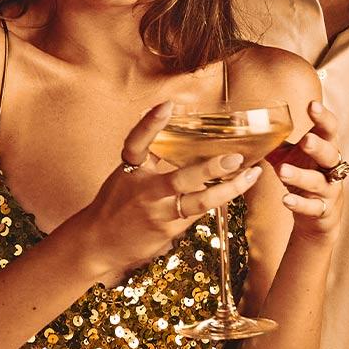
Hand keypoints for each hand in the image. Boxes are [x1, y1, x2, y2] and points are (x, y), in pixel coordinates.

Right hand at [66, 102, 264, 278]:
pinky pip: (196, 214)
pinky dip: (215, 201)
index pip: (137, 143)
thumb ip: (152, 161)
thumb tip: (186, 145)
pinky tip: (233, 190)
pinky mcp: (167, 230)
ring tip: (250, 176)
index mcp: (129, 170)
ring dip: (227, 190)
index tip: (167, 105)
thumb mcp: (127, 176)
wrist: (98, 242)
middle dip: (209, 168)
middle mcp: (144, 191)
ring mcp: (157, 213)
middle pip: (179, 179)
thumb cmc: (116, 204)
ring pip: (198, 202)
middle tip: (234, 158)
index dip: (150, 124)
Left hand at [268, 100, 345, 243]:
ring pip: (317, 181)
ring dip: (300, 176)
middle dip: (318, 147)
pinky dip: (299, 204)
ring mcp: (328, 189)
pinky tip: (286, 200)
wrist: (317, 215)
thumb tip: (249, 122)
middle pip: (330, 154)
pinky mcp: (322, 210)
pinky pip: (312, 207)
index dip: (323, 117)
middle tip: (306, 140)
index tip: (312, 105)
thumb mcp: (290, 156)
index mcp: (325, 148)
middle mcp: (330, 167)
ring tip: (282, 171)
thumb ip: (276, 141)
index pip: (329, 129)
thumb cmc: (304, 175)